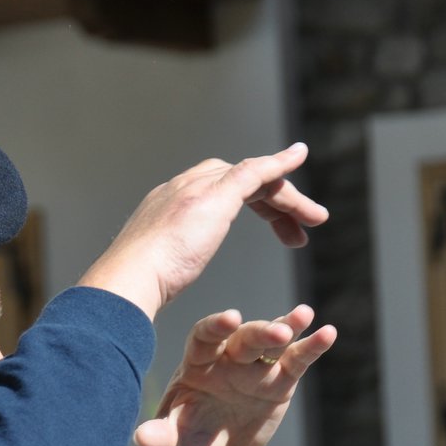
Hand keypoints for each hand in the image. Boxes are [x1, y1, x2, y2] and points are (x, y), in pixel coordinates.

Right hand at [79, 145, 327, 320]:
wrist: (130, 279)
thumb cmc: (137, 288)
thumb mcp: (153, 271)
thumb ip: (161, 264)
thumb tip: (158, 280)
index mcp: (167, 203)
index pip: (216, 191)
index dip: (248, 204)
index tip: (271, 224)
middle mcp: (181, 186)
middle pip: (240, 181)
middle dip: (275, 202)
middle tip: (299, 231)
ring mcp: (197, 187)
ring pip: (254, 178)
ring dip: (287, 198)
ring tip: (315, 220)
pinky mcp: (215, 194)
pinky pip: (256, 170)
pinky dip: (280, 162)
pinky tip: (300, 156)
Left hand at [135, 306, 334, 445]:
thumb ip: (159, 438)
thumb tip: (142, 437)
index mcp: (196, 365)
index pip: (205, 337)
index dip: (216, 326)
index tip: (229, 318)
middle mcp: (226, 360)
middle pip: (244, 338)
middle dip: (260, 332)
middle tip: (279, 332)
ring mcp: (254, 370)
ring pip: (272, 343)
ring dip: (287, 327)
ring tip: (305, 315)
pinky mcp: (278, 384)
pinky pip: (296, 363)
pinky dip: (311, 348)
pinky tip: (328, 334)